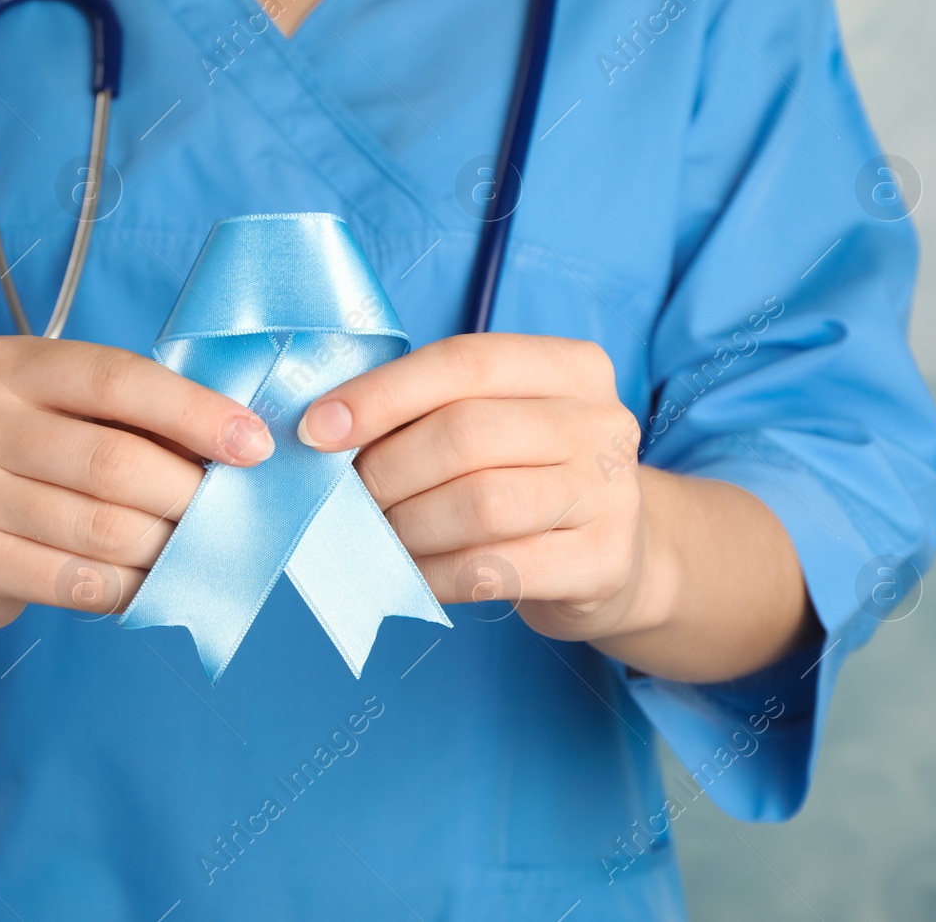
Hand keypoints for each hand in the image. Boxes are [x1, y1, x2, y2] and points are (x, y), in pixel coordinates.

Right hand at [0, 336, 272, 631]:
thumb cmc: (20, 457)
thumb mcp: (61, 410)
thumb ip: (130, 415)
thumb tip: (236, 445)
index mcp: (6, 364)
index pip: (117, 379)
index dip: (195, 412)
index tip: (252, 445)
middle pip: (113, 460)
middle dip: (187, 492)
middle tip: (225, 512)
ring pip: (102, 528)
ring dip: (164, 546)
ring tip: (193, 549)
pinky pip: (75, 580)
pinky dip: (128, 587)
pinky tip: (149, 583)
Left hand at [297, 333, 672, 643]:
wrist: (619, 557)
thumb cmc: (533, 477)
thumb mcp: (501, 422)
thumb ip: (432, 410)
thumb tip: (326, 429)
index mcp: (571, 366)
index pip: (464, 362)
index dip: (382, 394)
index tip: (317, 430)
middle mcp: (601, 421)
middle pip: (465, 434)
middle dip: (387, 470)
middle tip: (349, 499)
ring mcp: (610, 493)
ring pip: (479, 504)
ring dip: (406, 526)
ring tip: (376, 537)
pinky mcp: (604, 562)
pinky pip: (494, 568)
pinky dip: (433, 574)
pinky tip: (409, 574)